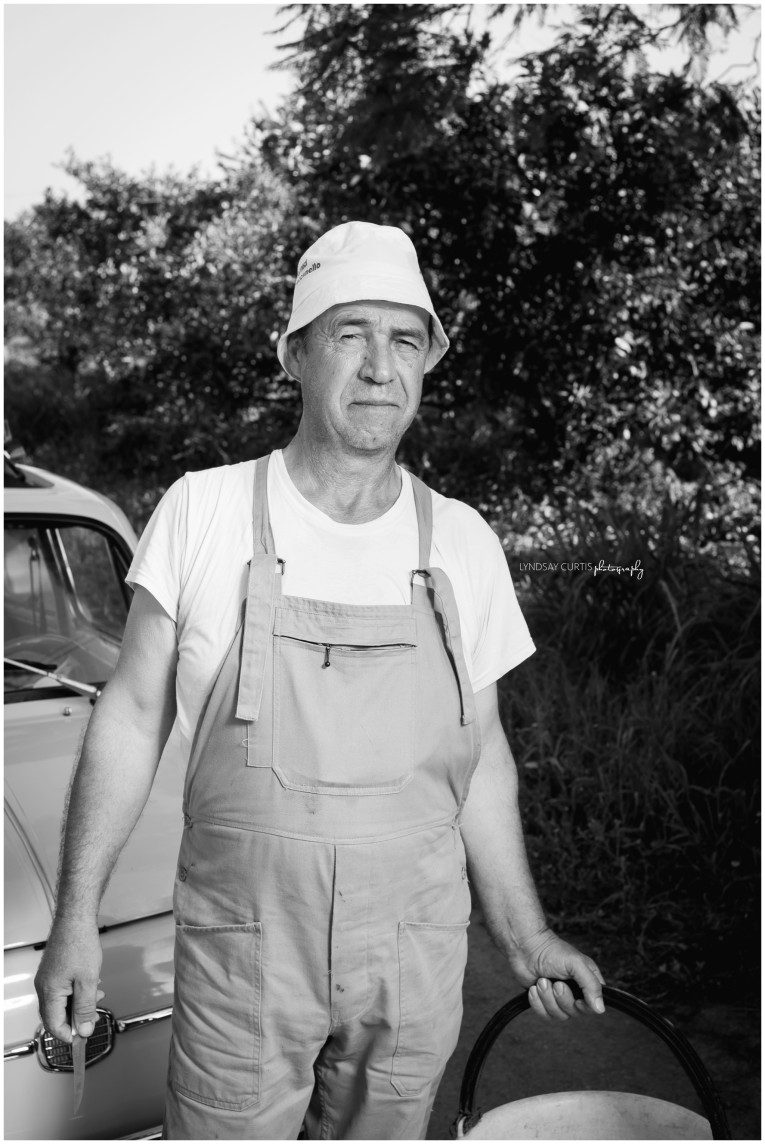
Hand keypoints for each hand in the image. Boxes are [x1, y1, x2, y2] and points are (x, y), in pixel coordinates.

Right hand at [34, 915, 104, 1042]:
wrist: (76, 918)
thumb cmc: (80, 943)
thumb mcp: (88, 981)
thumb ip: (85, 1008)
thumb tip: (83, 1029)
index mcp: (49, 992)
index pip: (54, 1025)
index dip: (69, 1034)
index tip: (84, 1036)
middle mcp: (44, 986)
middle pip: (56, 1015)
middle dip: (76, 1018)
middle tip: (94, 1016)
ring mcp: (47, 978)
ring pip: (61, 1002)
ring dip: (79, 1004)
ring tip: (97, 997)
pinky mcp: (53, 971)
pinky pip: (63, 990)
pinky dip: (76, 992)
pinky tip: (90, 986)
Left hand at [509, 926, 605, 1019]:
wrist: (526, 947)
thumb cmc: (551, 950)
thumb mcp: (576, 964)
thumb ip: (591, 985)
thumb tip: (600, 1009)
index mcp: (587, 982)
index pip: (594, 1006)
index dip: (585, 1007)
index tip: (577, 1000)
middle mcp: (574, 992)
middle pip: (574, 1012)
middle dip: (562, 998)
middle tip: (555, 983)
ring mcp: (557, 997)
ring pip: (558, 1014)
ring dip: (547, 998)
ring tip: (541, 981)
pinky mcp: (542, 1001)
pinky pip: (544, 1014)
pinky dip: (537, 1002)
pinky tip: (534, 988)